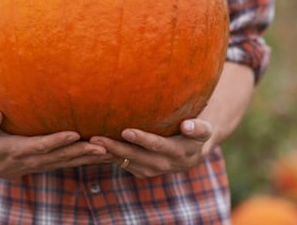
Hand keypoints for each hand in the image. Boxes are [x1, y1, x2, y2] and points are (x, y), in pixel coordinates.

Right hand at [0, 110, 109, 178]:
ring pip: (71, 162)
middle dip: (82, 151)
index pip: (41, 146)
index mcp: (19, 151)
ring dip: (90, 158)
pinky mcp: (52, 164)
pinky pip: (73, 163)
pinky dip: (89, 160)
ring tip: (112, 151)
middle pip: (62, 156)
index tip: (74, 134)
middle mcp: (34, 161)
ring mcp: (45, 164)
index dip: (57, 141)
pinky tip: (107, 154)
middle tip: (103, 146)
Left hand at [89, 118, 212, 177]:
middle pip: (138, 157)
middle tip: (98, 137)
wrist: (194, 152)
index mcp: (180, 153)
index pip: (159, 146)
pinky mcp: (143, 171)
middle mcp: (165, 165)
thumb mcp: (204, 129)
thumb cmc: (196, 132)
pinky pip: (125, 165)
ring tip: (93, 141)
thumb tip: (187, 125)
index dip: (144, 139)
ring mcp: (153, 170)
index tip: (127, 130)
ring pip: (129, 163)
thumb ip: (197, 127)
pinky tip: (96, 147)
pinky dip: (111, 157)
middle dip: (118, 147)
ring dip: (110, 153)